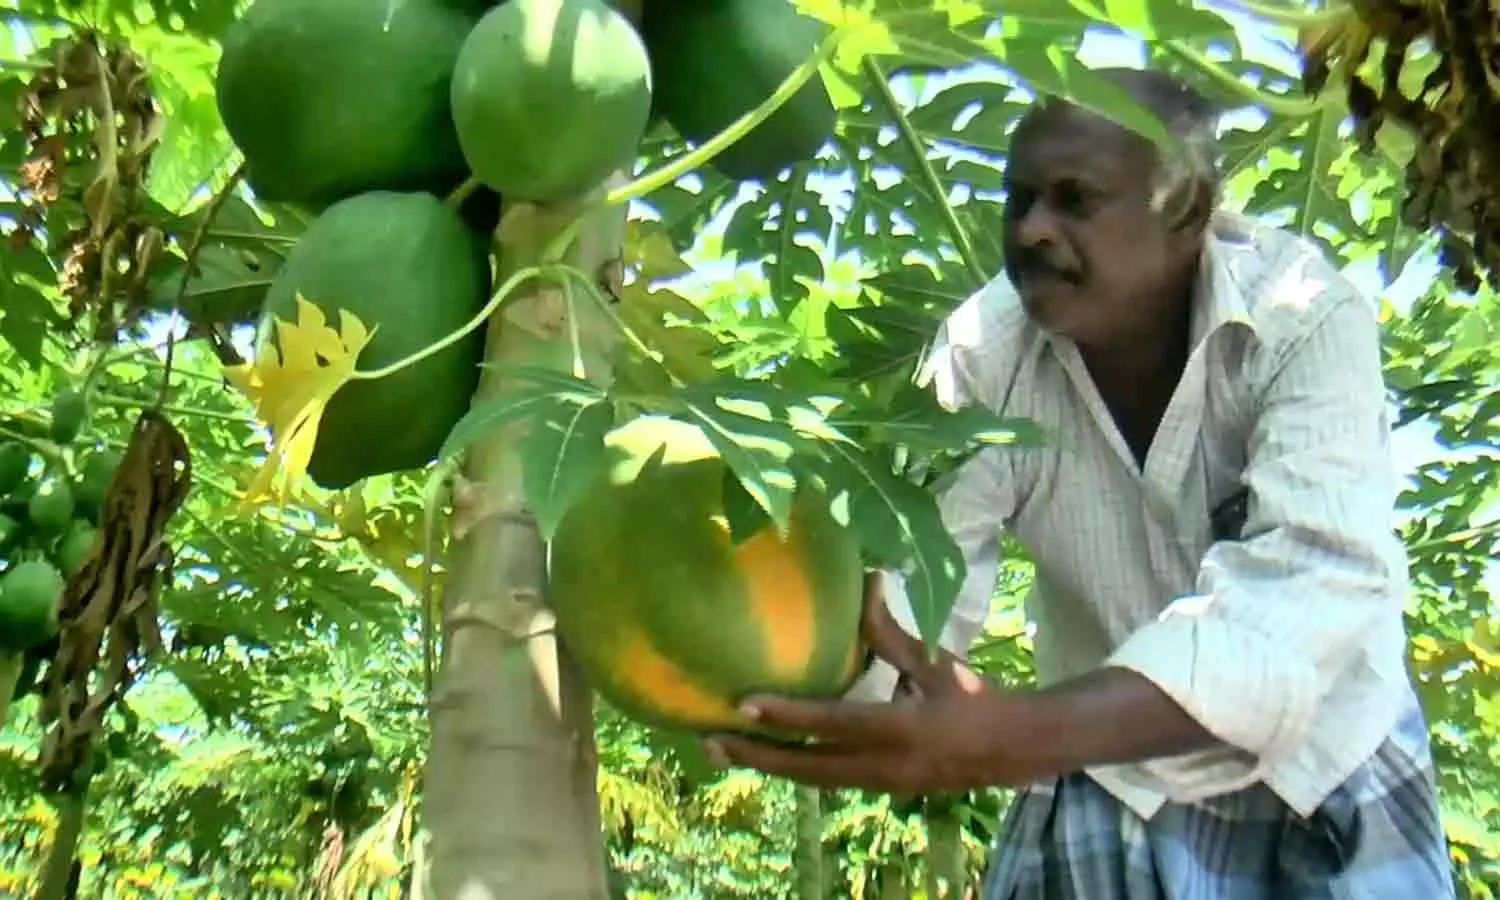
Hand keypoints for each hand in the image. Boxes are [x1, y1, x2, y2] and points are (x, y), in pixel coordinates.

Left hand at [703, 573, 1052, 793]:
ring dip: (770, 766)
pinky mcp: (881, 789)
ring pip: (813, 779)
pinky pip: (829, 780)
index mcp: (900, 730)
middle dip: (757, 756)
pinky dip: (796, 768)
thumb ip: (891, 632)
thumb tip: (866, 579)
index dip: (786, 715)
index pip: (831, 725)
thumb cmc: (974, 698)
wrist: (1014, 750)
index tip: (743, 705)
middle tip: (711, 740)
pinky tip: (770, 753)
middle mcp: (884, 766)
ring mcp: (881, 784)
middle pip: (808, 768)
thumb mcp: (933, 663)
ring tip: (725, 750)